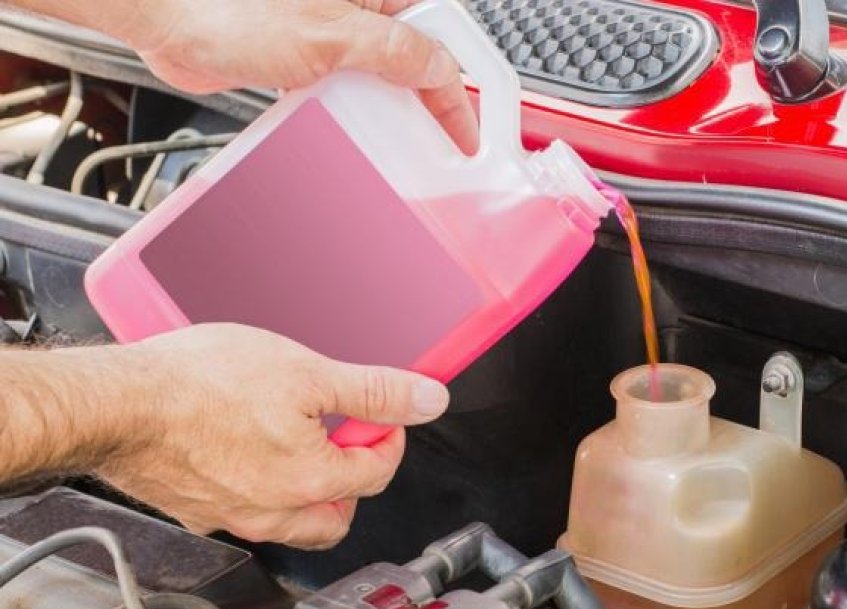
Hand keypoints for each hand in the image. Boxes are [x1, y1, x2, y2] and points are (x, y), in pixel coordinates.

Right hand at [95, 324, 449, 549]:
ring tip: (302, 442)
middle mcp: (274, 512)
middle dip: (355, 478)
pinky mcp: (195, 508)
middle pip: (338, 514)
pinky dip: (262, 487)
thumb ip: (375, 391)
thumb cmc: (202, 385)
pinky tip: (250, 448)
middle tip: (345, 437)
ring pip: (292, 521)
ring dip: (311, 490)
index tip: (380, 414)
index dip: (389, 434)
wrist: (120, 403)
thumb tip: (426, 400)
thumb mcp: (309, 372)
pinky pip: (245, 510)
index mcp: (312, 482)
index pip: (378, 471)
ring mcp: (231, 515)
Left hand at [126, 0, 478, 152]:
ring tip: (390, 141)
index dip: (459, 89)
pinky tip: (344, 129)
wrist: (167, 15)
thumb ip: (396, 52)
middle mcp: (355, 6)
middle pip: (413, 59)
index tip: (465, 132)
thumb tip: (441, 70)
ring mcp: (328, 31)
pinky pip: (341, 89)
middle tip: (437, 144)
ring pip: (378, 78)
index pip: (438, 39)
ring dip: (384, 112)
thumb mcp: (332, 37)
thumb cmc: (232, 7)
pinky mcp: (300, 55)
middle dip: (424, 102)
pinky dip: (347, 112)